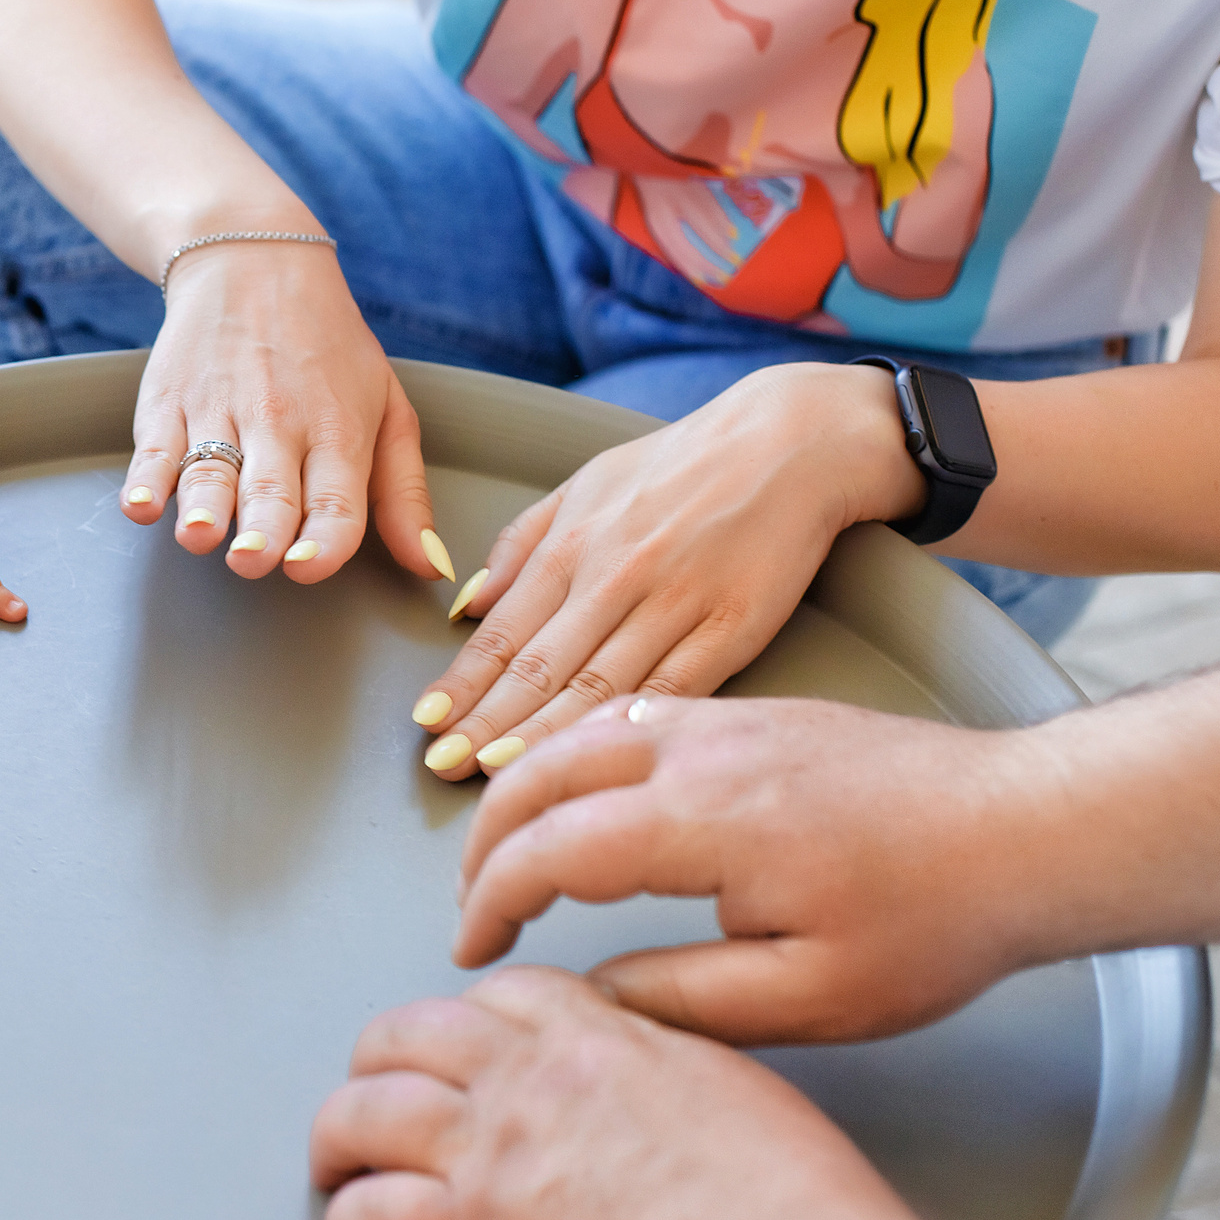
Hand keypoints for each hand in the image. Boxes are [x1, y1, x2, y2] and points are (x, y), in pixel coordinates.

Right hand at [117, 244, 443, 585]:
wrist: (253, 259)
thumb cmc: (327, 347)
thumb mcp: (386, 407)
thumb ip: (403, 494)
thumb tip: (429, 566)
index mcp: (338, 431)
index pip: (336, 498)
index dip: (323, 538)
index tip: (307, 566)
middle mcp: (279, 422)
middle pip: (271, 489)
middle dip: (261, 530)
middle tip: (253, 560)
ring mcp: (219, 411)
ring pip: (210, 469)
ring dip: (203, 505)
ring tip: (200, 534)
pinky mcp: (169, 402)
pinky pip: (154, 447)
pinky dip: (145, 477)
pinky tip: (141, 504)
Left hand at [310, 968, 1021, 1219]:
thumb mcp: (738, 1101)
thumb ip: (667, 1077)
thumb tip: (646, 1092)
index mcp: (610, 1042)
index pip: (507, 994)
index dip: (468, 1014)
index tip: (458, 1039)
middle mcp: (537, 1079)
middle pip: (413, 1033)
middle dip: (381, 1058)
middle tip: (371, 1086)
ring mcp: (497, 1151)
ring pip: (368, 1109)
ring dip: (341, 1132)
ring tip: (335, 1155)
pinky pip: (373, 1210)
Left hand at [412, 361, 921, 777]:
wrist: (791, 442)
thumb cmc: (683, 464)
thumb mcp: (586, 484)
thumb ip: (521, 546)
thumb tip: (466, 606)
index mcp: (573, 545)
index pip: (502, 630)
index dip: (461, 682)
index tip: (428, 722)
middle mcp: (613, 578)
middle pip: (536, 667)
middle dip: (482, 723)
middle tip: (441, 767)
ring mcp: (673, 607)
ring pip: (594, 686)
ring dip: (538, 736)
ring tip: (494, 777)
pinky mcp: (730, 631)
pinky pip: (669, 689)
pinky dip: (625, 725)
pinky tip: (593, 757)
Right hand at [453, 695, 1052, 1043]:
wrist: (1026, 827)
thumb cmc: (933, 919)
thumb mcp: (809, 997)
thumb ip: (683, 999)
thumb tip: (592, 994)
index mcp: (699, 820)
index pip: (547, 849)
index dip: (491, 901)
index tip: (474, 948)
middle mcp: (696, 749)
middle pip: (541, 773)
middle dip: (484, 838)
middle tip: (472, 900)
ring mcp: (724, 719)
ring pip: (578, 733)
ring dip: (523, 787)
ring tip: (505, 848)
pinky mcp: (752, 711)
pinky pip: (629, 717)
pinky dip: (575, 752)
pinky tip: (579, 791)